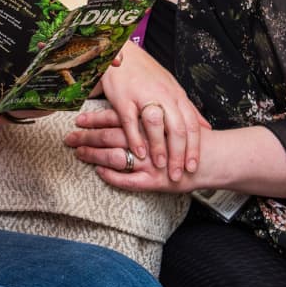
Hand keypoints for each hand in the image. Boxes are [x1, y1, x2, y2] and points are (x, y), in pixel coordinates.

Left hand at [67, 117, 207, 192]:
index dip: (96, 119)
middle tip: (68, 138)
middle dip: (87, 136)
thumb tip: (130, 104)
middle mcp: (149, 141)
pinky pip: (129, 181)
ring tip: (77, 153)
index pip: (117, 118)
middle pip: (111, 136)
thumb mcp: (170, 118)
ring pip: (116, 157)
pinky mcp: (155, 181)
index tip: (78, 119)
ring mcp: (151, 162)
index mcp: (151, 121)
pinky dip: (113, 177)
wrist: (217, 159)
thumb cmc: (190, 138)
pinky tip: (99, 173)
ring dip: (94, 155)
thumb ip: (149, 114)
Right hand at [69, 43, 206, 181]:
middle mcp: (163, 96)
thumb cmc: (145, 72)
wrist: (121, 51)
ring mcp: (143, 96)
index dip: (194, 148)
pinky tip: (139, 153)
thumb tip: (206, 127)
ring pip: (157, 125)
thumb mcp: (172, 87)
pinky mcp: (123, 98)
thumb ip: (188, 108)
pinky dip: (136, 139)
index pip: (191, 124)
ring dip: (159, 148)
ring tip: (160, 166)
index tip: (194, 166)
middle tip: (179, 174)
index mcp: (176, 95)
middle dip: (180, 154)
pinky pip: (131, 121)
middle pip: (177, 128)